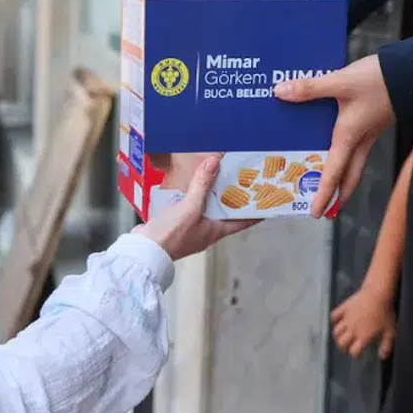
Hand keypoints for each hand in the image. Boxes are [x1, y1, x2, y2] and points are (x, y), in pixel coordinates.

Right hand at [135, 154, 259, 260]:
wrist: (144, 250)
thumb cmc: (172, 235)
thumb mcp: (190, 207)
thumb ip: (202, 185)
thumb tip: (215, 161)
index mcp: (216, 231)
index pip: (243, 221)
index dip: (255, 212)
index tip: (267, 202)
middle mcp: (206, 232)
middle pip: (225, 213)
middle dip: (233, 198)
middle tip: (241, 181)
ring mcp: (190, 230)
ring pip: (207, 210)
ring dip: (212, 197)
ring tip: (217, 178)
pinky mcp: (176, 226)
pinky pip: (190, 209)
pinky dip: (193, 198)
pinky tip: (190, 188)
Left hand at [275, 54, 394, 217]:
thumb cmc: (379, 81)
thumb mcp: (341, 82)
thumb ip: (310, 89)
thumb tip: (280, 92)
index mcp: (349, 137)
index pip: (334, 174)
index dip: (324, 195)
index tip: (316, 213)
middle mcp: (360, 140)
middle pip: (350, 177)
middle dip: (338, 195)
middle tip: (327, 209)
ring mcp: (369, 133)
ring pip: (355, 163)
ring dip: (344, 177)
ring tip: (330, 185)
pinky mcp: (373, 122)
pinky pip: (358, 147)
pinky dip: (346, 155)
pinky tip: (337, 147)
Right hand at [330, 282, 396, 358]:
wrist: (377, 294)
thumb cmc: (385, 313)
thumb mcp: (390, 331)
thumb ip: (386, 346)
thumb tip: (382, 357)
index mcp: (363, 337)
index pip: (353, 351)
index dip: (355, 354)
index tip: (357, 354)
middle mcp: (352, 330)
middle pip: (341, 343)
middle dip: (343, 347)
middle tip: (347, 347)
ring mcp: (346, 319)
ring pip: (336, 332)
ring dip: (338, 336)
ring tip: (342, 337)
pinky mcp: (344, 308)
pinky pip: (334, 316)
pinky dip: (334, 320)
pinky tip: (338, 321)